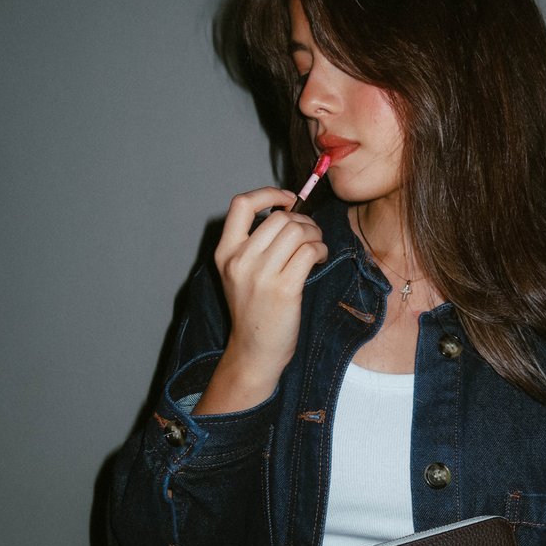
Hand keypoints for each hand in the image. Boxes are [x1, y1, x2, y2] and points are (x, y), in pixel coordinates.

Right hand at [193, 187, 327, 414]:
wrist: (254, 351)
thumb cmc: (254, 312)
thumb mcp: (240, 274)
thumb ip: (255, 245)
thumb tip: (288, 214)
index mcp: (225, 253)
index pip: (241, 204)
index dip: (268, 193)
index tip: (287, 199)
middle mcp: (240, 260)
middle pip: (279, 218)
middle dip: (303, 221)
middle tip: (311, 235)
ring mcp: (261, 275)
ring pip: (297, 231)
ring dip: (315, 235)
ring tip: (317, 248)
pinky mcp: (284, 289)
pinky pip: (309, 251)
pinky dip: (320, 250)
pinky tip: (320, 259)